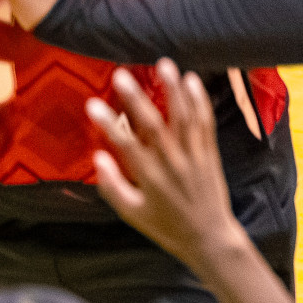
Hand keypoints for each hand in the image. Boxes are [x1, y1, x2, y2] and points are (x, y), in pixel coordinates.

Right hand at [88, 61, 239, 263]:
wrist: (209, 239)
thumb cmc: (167, 227)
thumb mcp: (133, 214)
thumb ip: (113, 187)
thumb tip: (97, 158)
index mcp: (150, 178)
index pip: (126, 146)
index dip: (108, 124)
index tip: (92, 104)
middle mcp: (172, 163)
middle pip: (154, 125)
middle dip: (137, 99)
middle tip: (121, 75)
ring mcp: (193, 156)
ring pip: (184, 118)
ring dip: (174, 89)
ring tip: (164, 64)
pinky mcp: (210, 153)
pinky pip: (205, 123)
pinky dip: (200, 101)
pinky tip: (192, 81)